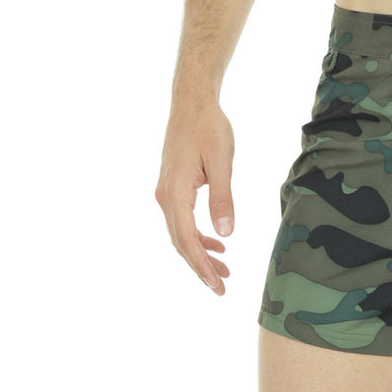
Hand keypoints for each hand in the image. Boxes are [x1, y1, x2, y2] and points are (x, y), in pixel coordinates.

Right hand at [155, 92, 234, 294]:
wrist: (192, 104)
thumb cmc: (209, 129)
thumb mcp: (222, 163)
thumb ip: (223, 199)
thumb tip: (226, 233)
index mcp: (176, 192)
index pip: (187, 239)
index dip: (202, 265)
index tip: (217, 284)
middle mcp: (165, 196)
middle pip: (181, 242)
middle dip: (201, 267)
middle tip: (221, 287)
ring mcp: (166, 192)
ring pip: (181, 233)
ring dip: (200, 253)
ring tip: (224, 269)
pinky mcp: (172, 187)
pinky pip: (182, 220)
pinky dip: (198, 235)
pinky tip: (217, 242)